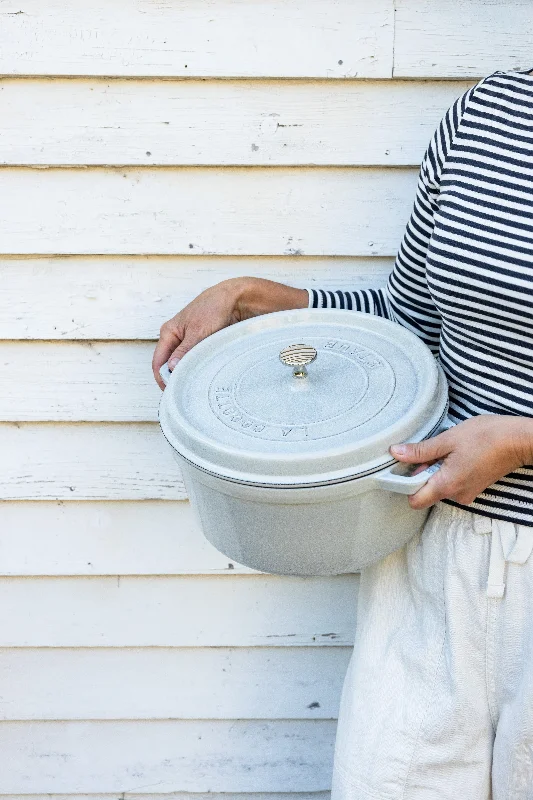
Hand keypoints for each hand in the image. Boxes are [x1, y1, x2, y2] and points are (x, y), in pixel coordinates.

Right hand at [152, 277, 307, 388]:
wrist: (235, 298)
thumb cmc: (213, 308)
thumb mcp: (198, 331)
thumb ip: (184, 351)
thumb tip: (171, 369)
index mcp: (169, 332)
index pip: (158, 362)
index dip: (163, 379)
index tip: (172, 392)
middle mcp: (176, 338)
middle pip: (169, 366)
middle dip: (175, 379)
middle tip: (185, 394)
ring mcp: (188, 342)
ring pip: (183, 365)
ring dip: (187, 375)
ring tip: (195, 387)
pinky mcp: (202, 345)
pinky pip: (196, 362)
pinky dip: (197, 370)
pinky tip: (203, 378)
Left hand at [389, 415, 532, 509]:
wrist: (518, 440)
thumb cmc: (486, 437)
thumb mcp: (448, 440)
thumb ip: (421, 450)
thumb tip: (396, 453)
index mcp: (447, 486)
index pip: (414, 501)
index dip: (404, 484)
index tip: (402, 467)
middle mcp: (456, 495)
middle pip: (426, 492)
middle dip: (421, 474)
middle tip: (428, 451)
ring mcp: (467, 493)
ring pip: (439, 487)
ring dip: (436, 470)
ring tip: (447, 450)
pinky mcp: (474, 487)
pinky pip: (452, 484)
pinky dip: (448, 471)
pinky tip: (456, 454)